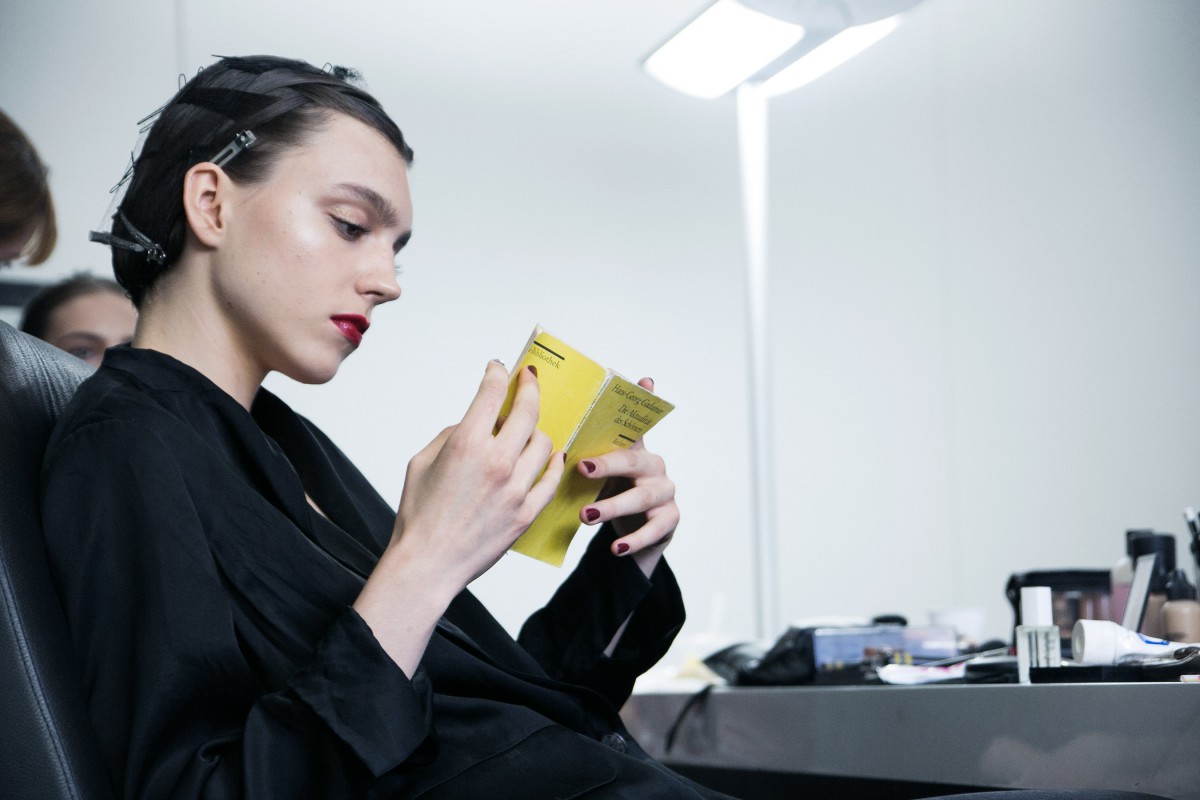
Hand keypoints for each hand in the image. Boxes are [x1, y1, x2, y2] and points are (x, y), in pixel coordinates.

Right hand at [391, 362, 564, 586]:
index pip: (491, 393)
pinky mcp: (527, 512)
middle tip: (528, 380)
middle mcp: (496, 461)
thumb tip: (478, 423)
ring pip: (544, 443)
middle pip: (527, 411)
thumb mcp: (421, 463)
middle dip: (529, 387)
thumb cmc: (418, 515)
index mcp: (466, 444)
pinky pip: (551, 478)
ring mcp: (516, 488)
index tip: (499, 368)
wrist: (428, 564)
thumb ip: (452, 435)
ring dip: (537, 430)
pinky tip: (553, 454)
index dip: (497, 373)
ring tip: (529, 430)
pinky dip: (554, 462)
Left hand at [577, 377, 678, 568]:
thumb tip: (543, 434)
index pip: (635, 422)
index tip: (643, 380)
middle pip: (633, 459)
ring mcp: (664, 492)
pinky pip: (654, 529)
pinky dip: (634, 539)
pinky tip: (616, 548)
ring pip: (641, 497)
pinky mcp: (670, 519)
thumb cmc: (609, 496)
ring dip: (612, 506)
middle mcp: (653, 464)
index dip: (643, 400)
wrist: (632, 536)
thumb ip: (581, 456)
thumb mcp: (596, 475)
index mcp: (633, 448)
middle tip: (581, 469)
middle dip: (607, 464)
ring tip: (586, 516)